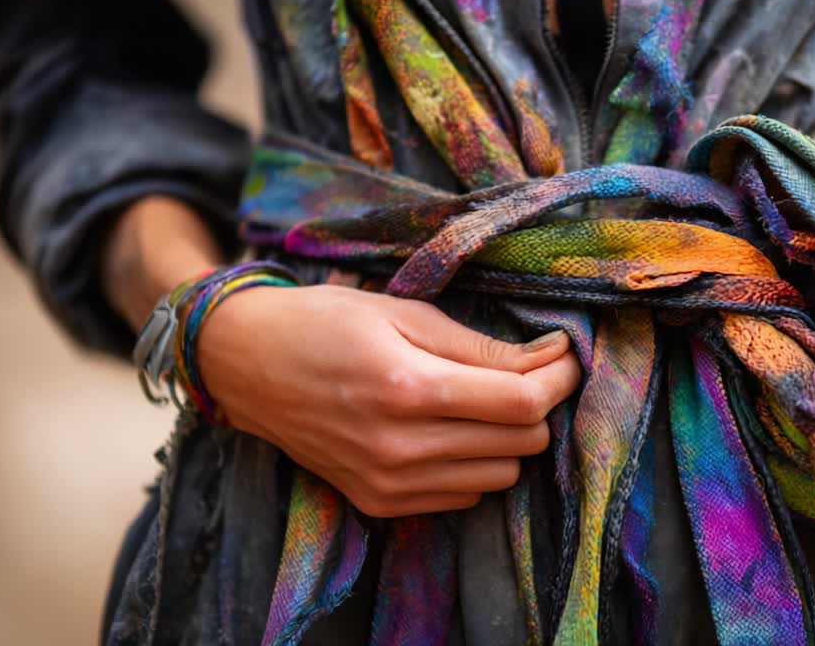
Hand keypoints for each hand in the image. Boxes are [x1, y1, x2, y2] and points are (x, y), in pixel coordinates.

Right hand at [196, 284, 581, 517]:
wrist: (247, 364)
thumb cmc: (326, 323)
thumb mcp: (404, 313)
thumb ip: (480, 346)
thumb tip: (551, 359)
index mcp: (407, 388)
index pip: (522, 404)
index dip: (560, 379)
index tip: (567, 355)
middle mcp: (398, 447)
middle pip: (522, 444)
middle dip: (536, 404)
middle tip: (524, 370)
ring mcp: (387, 483)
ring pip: (501, 475)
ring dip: (508, 437)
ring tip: (482, 399)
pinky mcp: (378, 502)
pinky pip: (464, 497)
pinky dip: (474, 464)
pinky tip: (450, 429)